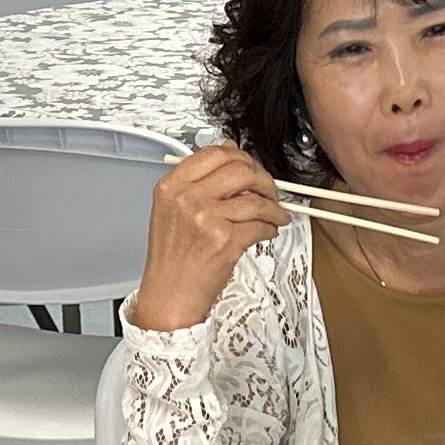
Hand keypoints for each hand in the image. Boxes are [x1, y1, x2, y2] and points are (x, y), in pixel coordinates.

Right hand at [129, 143, 286, 330]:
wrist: (168, 296)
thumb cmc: (172, 259)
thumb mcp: (172, 211)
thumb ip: (199, 179)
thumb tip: (228, 148)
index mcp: (172, 186)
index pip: (215, 153)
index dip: (241, 157)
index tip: (251, 168)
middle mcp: (186, 199)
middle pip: (240, 170)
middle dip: (264, 180)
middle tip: (269, 191)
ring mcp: (206, 219)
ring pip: (256, 199)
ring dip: (274, 207)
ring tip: (275, 215)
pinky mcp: (225, 241)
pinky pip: (260, 226)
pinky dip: (270, 228)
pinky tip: (267, 231)